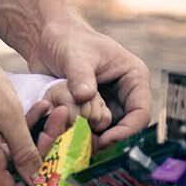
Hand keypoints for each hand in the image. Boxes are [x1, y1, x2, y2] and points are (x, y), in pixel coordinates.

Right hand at [0, 38, 43, 185]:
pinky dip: (8, 134)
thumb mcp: (7, 110)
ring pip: (2, 159)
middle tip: (57, 120)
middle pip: (10, 176)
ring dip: (25, 139)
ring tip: (44, 109)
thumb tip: (37, 179)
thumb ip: (24, 149)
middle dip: (37, 152)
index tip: (53, 165)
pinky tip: (21, 110)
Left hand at [28, 17, 151, 147]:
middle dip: (105, 139)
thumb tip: (86, 96)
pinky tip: (63, 136)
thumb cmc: (67, 39)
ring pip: (105, 132)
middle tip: (84, 147)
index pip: (140, 112)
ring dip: (89, 138)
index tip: (105, 140)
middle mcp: (124, 94)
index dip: (126, 131)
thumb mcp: (75, 55)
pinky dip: (77, 134)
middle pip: (124, 128)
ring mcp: (107, 104)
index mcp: (133, 77)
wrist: (46, 40)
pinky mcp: (89, 111)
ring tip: (70, 141)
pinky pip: (88, 130)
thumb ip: (81, 75)